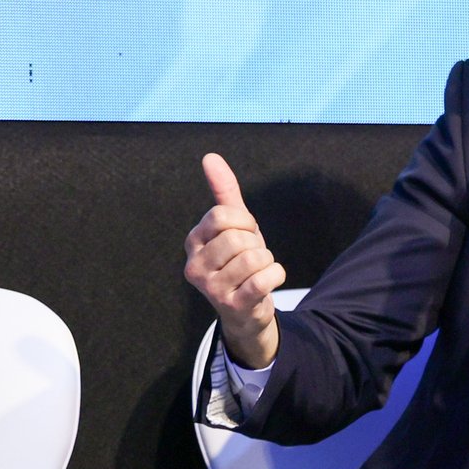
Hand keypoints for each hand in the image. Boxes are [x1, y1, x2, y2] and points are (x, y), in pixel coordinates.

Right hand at [183, 153, 285, 368]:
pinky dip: (275, 275)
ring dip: (267, 262)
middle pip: (238, 238)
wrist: (246, 311)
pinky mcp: (232, 306)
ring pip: (254, 258)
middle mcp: (194, 266)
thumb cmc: (238, 263)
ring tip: (257, 272)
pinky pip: (264, 279)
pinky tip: (268, 281)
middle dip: (256, 245)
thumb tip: (210, 157)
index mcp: (192, 242)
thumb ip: (223, 192)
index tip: (245, 234)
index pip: (221, 216)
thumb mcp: (233, 226)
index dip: (244, 221)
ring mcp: (211, 289)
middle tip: (251, 259)